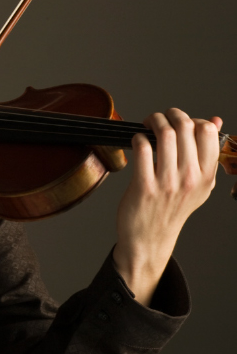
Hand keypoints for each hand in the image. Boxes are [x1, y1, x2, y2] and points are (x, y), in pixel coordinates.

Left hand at [113, 108, 221, 305]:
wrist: (149, 239)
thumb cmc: (171, 208)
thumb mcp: (198, 183)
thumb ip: (207, 152)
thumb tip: (216, 120)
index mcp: (206, 176)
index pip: (208, 132)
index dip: (192, 118)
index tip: (179, 121)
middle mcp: (190, 178)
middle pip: (186, 127)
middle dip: (170, 114)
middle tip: (159, 118)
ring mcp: (167, 183)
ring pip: (165, 134)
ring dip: (153, 121)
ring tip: (147, 124)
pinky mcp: (144, 186)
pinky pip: (143, 149)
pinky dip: (138, 137)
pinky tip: (137, 140)